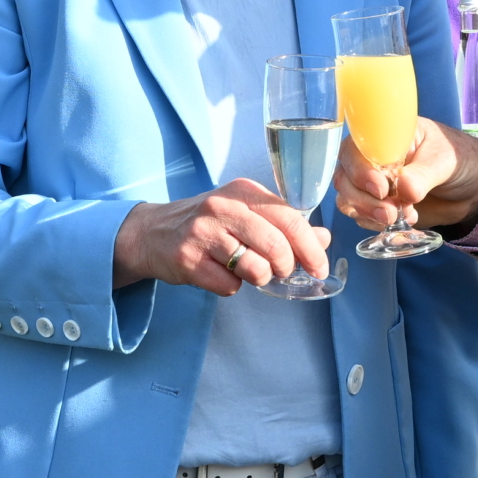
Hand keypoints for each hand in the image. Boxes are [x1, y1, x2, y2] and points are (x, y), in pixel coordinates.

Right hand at [112, 179, 326, 293]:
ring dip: (258, 278)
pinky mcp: (188, 259)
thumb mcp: (246, 214)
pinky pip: (228, 285)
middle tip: (279, 272)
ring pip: (255, 269)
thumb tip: (324, 240)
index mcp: (243, 191)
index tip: (320, 268)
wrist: (153, 232)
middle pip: (276, 246)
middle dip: (285, 267)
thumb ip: (285, 225)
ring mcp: (203, 233)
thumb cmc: (209, 224)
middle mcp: (223, 207)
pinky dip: (230, 286)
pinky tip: (219, 273)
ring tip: (246, 270)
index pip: (290, 219)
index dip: (311, 248)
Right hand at [333, 118, 477, 234]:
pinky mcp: (378, 206)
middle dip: (363, 199)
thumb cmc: (458, 159)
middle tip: (390, 213)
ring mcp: (372, 183)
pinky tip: (404, 221)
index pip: (355, 148)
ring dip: (368, 213)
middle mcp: (371, 158)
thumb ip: (424, 174)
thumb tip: (404, 189)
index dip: (360, 169)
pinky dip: (376, 223)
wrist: (473, 188)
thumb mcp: (445, 161)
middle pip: (345, 177)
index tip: (380, 188)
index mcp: (384, 136)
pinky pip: (361, 217)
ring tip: (399, 218)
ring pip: (348, 199)